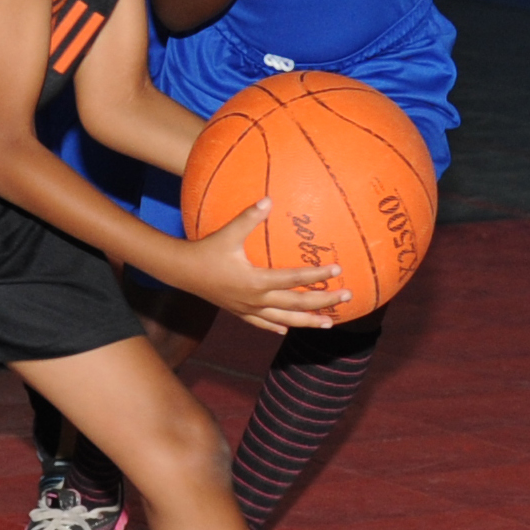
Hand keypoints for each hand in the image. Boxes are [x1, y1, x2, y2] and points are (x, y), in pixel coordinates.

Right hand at [156, 200, 348, 334]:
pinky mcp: (239, 312)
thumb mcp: (228, 232)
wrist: (182, 272)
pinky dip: (278, 327)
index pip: (295, 279)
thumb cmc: (206, 250)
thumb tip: (269, 199)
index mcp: (257, 281)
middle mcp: (256, 299)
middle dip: (324, 302)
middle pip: (297, 304)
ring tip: (329, 324)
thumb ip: (249, 217)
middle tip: (347, 297)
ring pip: (285, 320)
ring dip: (308, 321)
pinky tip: (287, 330)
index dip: (317, 275)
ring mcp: (248, 309)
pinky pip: (263, 323)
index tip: (337, 269)